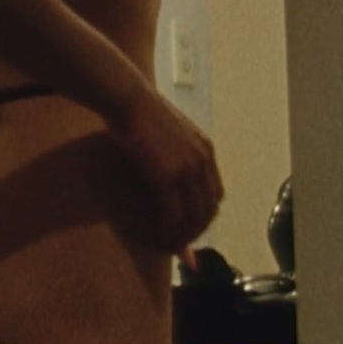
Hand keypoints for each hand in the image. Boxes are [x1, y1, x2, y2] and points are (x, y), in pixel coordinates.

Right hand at [108, 85, 223, 256]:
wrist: (126, 97)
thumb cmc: (139, 110)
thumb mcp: (167, 131)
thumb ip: (175, 153)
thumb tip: (167, 174)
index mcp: (205, 150)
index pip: (215, 195)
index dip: (204, 216)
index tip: (189, 227)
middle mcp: (202, 161)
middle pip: (208, 210)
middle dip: (196, 231)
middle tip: (179, 244)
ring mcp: (187, 169)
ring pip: (193, 217)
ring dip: (183, 237)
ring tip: (168, 245)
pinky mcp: (167, 177)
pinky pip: (173, 215)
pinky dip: (168, 232)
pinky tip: (158, 238)